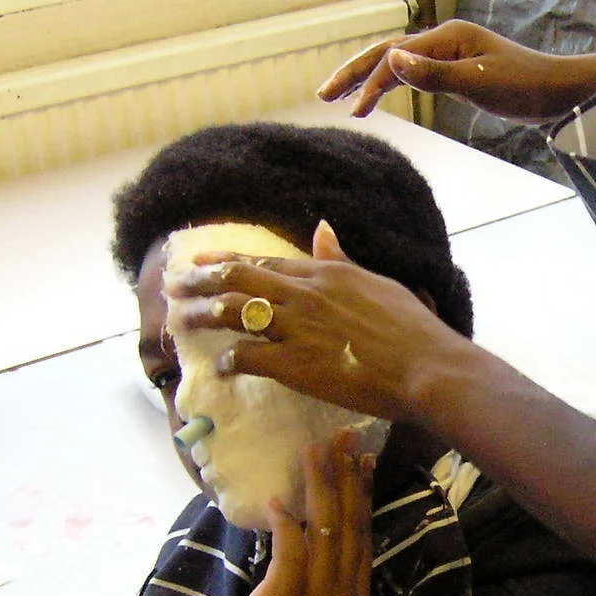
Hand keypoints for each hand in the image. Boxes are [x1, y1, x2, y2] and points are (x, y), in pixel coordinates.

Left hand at [166, 222, 460, 424]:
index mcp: (323, 274)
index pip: (262, 263)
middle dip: (198, 281)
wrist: (423, 366)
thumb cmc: (411, 328)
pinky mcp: (294, 363)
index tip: (198, 261)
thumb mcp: (376, 283)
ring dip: (202, 316)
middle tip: (172, 286)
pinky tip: (222, 366)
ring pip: (233, 313)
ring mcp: (295, 328)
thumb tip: (322, 229)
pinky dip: (230, 360)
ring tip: (180, 321)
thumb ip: (341, 260)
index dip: (224, 260)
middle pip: (236, 280)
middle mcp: (302, 294)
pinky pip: (248, 356)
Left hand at [227, 435, 373, 595]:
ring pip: (325, 531)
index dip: (364, 494)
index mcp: (357, 595)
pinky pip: (291, 552)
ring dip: (320, 487)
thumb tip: (307, 534)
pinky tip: (280, 501)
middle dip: (348, 477)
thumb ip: (323, 579)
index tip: (364, 460)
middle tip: (345, 438)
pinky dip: (287, 524)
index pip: (364, 534)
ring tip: (315, 451)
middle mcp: (345, 592)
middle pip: (350, 524)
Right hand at [318, 20, 595, 120]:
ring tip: (347, 103)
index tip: (351, 108)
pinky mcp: (460, 69)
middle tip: (324, 95)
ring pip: (401, 63)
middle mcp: (446, 40)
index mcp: (447, 37)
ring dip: (372, 80)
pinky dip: (395, 85)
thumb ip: (433, 75)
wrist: (562, 92)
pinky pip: (417, 73)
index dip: (369, 80)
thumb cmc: (526, 87)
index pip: (395, 56)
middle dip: (356, 72)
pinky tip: (383, 97)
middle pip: (389, 52)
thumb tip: (390, 61)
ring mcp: (452, 53)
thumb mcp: (479, 84)